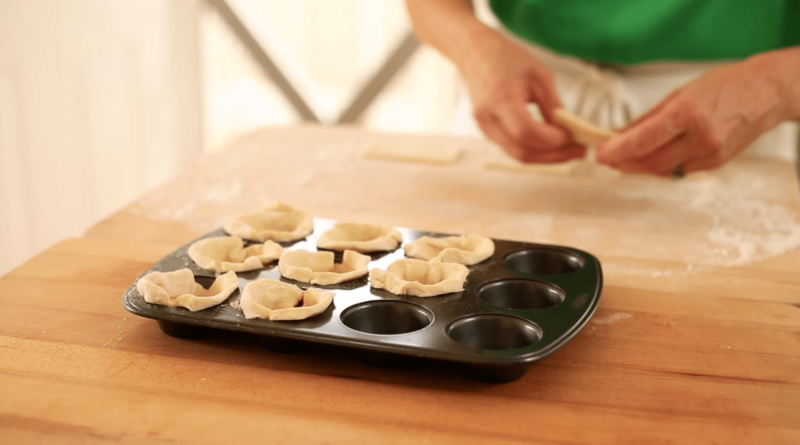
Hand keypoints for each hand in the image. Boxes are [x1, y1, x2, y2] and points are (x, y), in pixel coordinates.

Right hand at [460, 34, 583, 162]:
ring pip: (518, 155)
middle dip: (553, 155)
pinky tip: (552, 145)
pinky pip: (514, 148)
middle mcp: (488, 119)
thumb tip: (568, 131)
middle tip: (579, 151)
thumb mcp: (540, 76)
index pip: (526, 132)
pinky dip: (535, 150)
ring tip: (569, 150)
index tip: (573, 136)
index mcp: (500, 100)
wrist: (478, 57)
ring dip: (546, 156)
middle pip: (522, 151)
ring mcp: (485, 129)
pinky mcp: (488, 133)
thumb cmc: (510, 61)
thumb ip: (553, 106)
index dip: (552, 139)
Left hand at [596, 49, 799, 175]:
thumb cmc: (724, 86)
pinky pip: (680, 170)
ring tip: (625, 159)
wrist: (767, 92)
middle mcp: (700, 135)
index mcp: (687, 112)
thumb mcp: (679, 94)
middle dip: (625, 162)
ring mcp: (710, 152)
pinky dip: (663, 166)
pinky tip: (653, 159)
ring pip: (663, 169)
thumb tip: (618, 135)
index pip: (643, 140)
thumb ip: (647, 118)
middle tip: (608, 158)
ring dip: (641, 167)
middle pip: (650, 160)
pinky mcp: (717, 162)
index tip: (600, 154)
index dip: (617, 150)